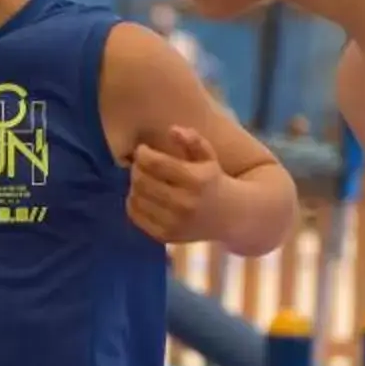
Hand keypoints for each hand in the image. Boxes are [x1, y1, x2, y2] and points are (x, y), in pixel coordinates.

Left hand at [127, 125, 221, 241]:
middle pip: (142, 180)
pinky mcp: (165, 236)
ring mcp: (174, 222)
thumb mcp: (209, 156)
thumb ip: (192, 140)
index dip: (142, 154)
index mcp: (195, 180)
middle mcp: (184, 203)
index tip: (142, 150)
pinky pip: (136, 215)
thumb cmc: (214, 181)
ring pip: (136, 197)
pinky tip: (143, 195)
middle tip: (140, 164)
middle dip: (136, 168)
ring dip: (134, 184)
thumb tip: (172, 130)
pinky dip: (133, 202)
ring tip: (143, 179)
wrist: (231, 217)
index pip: (155, 163)